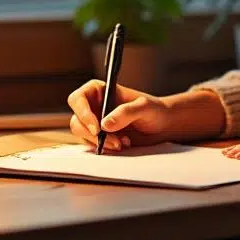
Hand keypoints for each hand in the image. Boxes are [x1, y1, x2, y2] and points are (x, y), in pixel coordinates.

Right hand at [66, 81, 226, 152]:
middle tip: (114, 141)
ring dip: (101, 143)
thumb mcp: (145, 107)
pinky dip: (106, 148)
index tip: (97, 127)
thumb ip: (126, 112)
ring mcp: (94, 123)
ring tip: (123, 142)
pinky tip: (123, 144)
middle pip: (77, 120)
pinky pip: (92, 145)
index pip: (78, 99)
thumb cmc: (155, 110)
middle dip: (93, 134)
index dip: (82, 112)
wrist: (162, 126)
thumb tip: (105, 124)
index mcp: (99, 91)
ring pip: (83, 135)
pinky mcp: (99, 137)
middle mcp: (93, 106)